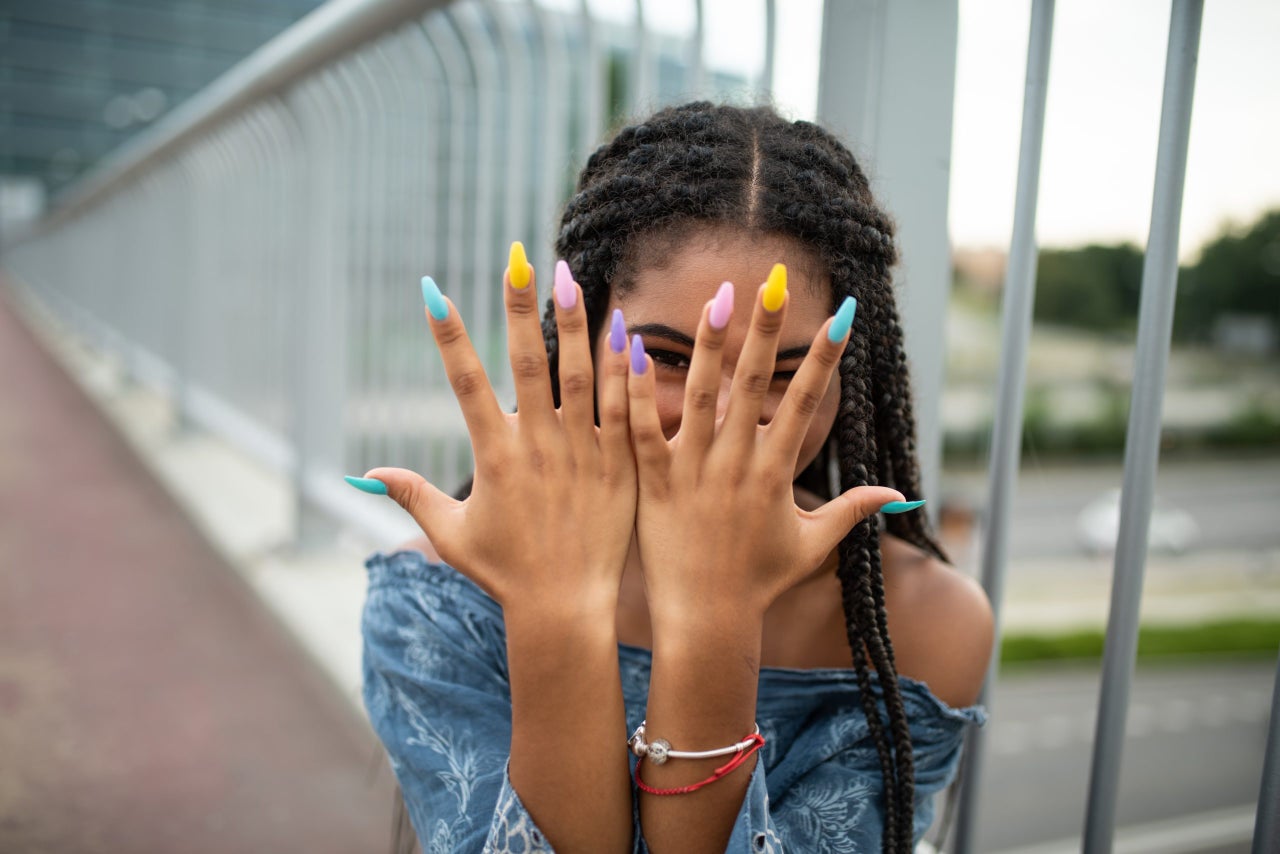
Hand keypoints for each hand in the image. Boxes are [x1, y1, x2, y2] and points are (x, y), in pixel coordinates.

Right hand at [357, 247, 636, 611]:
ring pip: (579, 376)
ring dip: (574, 324)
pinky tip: (624, 330)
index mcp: (494, 457)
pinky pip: (622, 410)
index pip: (465, 383)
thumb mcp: (451, 535)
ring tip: (571, 277)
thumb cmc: (505, 574)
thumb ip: (411, 495)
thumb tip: (363, 474)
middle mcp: (536, 447)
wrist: (565, 609)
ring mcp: (581, 454)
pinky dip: (622, 370)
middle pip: (526, 364)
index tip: (432, 291)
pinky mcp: (618, 466)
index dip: (448, 337)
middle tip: (518, 261)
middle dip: (519, 309)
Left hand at [625, 268, 904, 623]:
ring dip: (709, 345)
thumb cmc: (759, 584)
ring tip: (715, 297)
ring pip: (702, 397)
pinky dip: (638, 393)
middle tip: (773, 281)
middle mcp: (738, 464)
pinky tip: (632, 351)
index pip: (806, 402)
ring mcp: (695, 471)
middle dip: (766, 330)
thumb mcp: (812, 545)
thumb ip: (852, 511)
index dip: (825, 357)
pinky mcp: (655, 483)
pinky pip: (645, 431)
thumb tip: (900, 496)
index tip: (841, 314)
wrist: (707, 621)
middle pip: (754, 385)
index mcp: (776, 472)